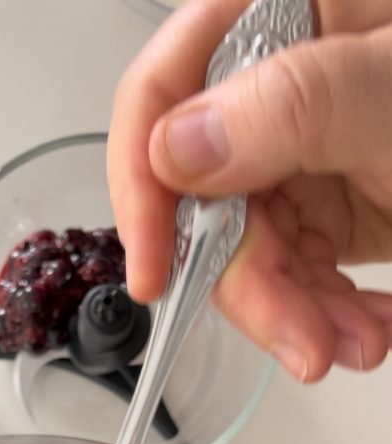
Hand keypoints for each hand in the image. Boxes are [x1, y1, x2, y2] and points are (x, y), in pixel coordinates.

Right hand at [108, 0, 391, 381]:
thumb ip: (293, 108)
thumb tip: (177, 147)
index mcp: (293, 8)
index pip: (167, 84)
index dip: (146, 182)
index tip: (157, 271)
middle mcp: (289, 78)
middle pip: (207, 190)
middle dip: (252, 283)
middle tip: (301, 341)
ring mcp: (311, 143)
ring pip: (250, 244)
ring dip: (296, 313)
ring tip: (357, 342)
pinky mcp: (337, 196)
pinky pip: (296, 265)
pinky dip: (324, 310)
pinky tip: (367, 326)